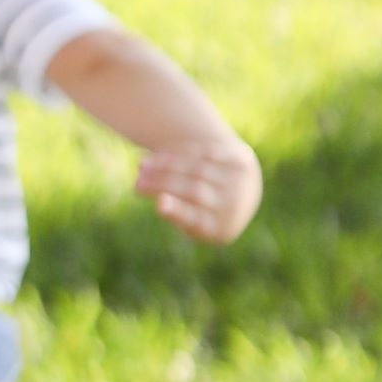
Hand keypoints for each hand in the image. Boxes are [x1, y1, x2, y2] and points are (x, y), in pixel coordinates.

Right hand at [136, 137, 261, 243]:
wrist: (244, 191)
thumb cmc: (206, 212)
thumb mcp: (192, 221)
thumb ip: (177, 213)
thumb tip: (160, 201)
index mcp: (220, 229)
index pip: (197, 219)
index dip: (178, 211)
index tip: (159, 205)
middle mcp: (234, 204)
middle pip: (194, 191)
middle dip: (162, 184)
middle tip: (137, 184)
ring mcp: (238, 180)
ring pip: (196, 169)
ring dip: (165, 165)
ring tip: (141, 165)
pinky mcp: (239, 159)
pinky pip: (204, 152)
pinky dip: (178, 152)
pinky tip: (158, 154)